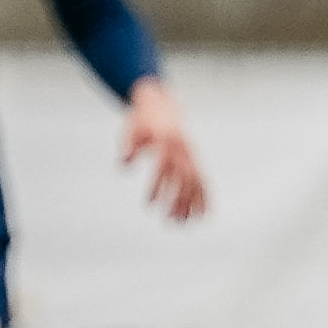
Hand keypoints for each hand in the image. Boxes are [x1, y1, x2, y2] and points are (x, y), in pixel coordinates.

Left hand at [117, 77, 208, 223]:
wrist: (160, 103)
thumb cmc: (141, 119)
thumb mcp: (131, 129)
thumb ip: (128, 146)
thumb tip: (123, 165)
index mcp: (166, 142)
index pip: (163, 169)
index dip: (158, 187)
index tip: (150, 205)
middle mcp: (182, 150)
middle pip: (183, 179)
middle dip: (177, 201)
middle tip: (168, 221)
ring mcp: (190, 154)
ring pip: (194, 183)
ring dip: (190, 204)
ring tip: (182, 224)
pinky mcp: (193, 158)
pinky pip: (202, 180)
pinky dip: (205, 197)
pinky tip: (204, 215)